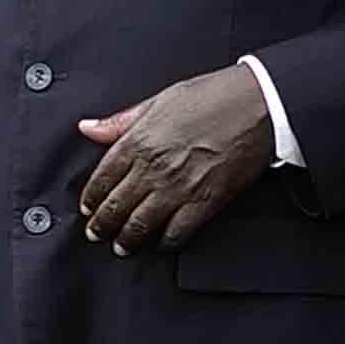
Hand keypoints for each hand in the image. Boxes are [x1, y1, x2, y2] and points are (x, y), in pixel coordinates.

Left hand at [78, 66, 273, 254]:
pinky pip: (177, 232)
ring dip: (127, 240)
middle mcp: (155, 168)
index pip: (102, 177)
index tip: (87, 207)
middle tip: (96, 234)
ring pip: (141, 225)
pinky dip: (165, 243)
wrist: (257, 105)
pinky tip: (160, 244)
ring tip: (121, 247)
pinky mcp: (205, 202)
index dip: (91, 197)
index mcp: (140, 140)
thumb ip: (121, 120)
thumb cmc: (213, 96)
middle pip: (117, 206)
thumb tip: (88, 127)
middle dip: (102, 225)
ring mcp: (179, 188)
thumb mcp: (161, 99)